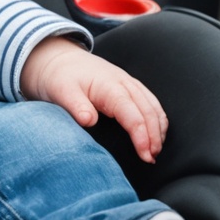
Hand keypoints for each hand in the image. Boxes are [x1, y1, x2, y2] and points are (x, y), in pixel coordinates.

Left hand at [19, 36, 168, 162]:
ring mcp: (130, 83)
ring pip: (154, 107)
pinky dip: (157, 120)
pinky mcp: (130, 87)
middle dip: (154, 137)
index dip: (142, 135)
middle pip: (149, 111)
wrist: (61, 60)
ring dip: (158, 129)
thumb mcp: (62, 91)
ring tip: (155, 152)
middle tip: (151, 159)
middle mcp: (125, 83)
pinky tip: (156, 135)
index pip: (133, 113)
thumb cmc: (61, 77)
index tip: (145, 155)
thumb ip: (76, 106)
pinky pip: (151, 103)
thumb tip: (89, 121)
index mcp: (110, 86)